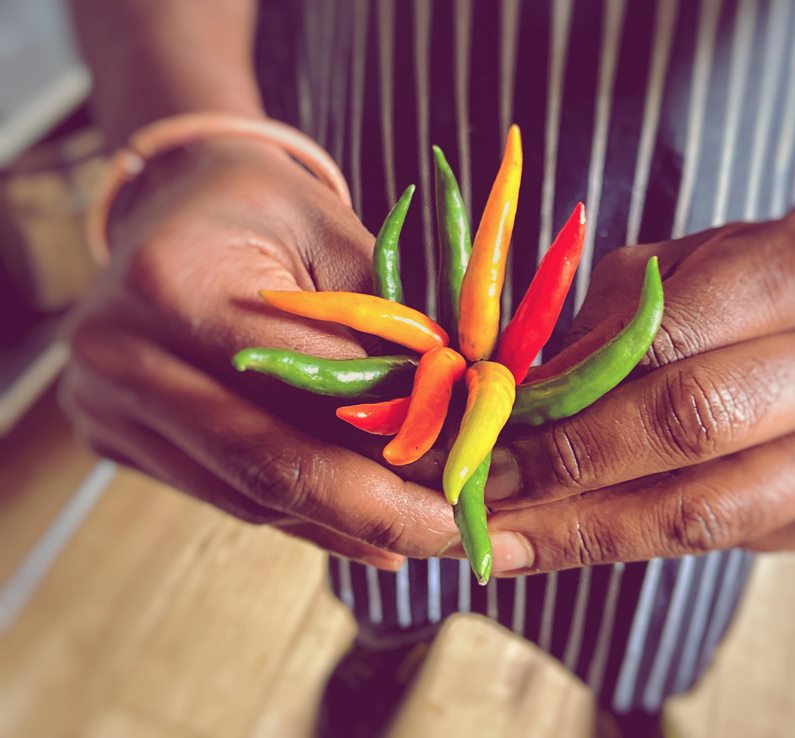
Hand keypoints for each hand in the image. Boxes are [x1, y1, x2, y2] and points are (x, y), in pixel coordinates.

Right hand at [61, 142, 457, 568]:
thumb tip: (452, 426)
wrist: (170, 204)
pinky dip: (304, 513)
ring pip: (251, 496)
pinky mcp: (121, 438)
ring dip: (345, 522)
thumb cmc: (261, 207)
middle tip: (451, 531)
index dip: (398, 440)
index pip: (307, 386)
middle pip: (268, 465)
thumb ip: (384, 330)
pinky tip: (362, 528)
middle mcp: (126, 356)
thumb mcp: (334, 235)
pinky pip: (229, 495)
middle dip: (375, 512)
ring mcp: (114, 406)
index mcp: (178, 282)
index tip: (468, 475)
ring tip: (420, 530)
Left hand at [484, 211, 794, 573]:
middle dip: (573, 467)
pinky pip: (720, 543)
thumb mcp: (666, 275)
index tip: (486, 437)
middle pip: (695, 422)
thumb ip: (600, 335)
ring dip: (589, 532)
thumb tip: (507, 416)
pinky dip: (629, 547)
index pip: (667, 336)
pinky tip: (562, 546)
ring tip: (509, 545)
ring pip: (709, 511)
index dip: (570, 394)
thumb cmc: (730, 291)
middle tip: (487, 498)